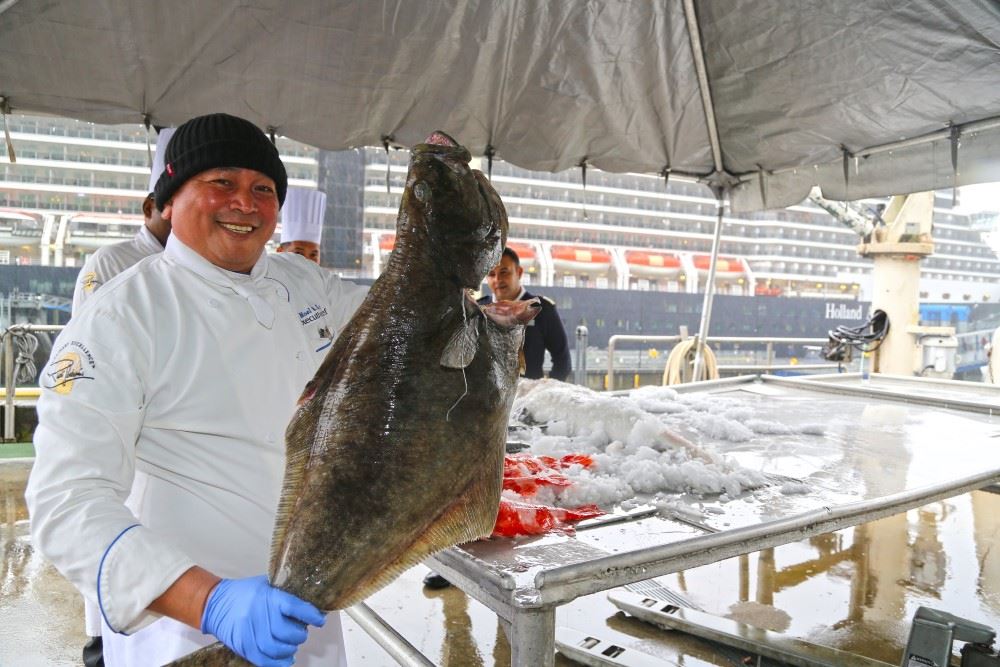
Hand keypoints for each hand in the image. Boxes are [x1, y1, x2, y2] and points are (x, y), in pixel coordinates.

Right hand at [200, 575, 324, 666]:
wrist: (215, 603)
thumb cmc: (245, 592)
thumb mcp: (266, 584)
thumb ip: (284, 593)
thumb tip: (308, 604)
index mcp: (268, 596)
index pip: (295, 607)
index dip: (310, 615)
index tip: (320, 620)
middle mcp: (259, 614)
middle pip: (286, 632)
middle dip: (299, 635)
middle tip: (301, 632)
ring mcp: (249, 632)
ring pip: (276, 649)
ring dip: (289, 650)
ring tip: (292, 646)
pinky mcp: (242, 646)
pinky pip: (263, 660)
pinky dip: (278, 663)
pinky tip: (286, 660)